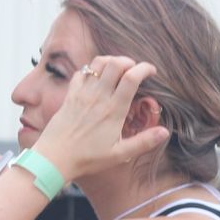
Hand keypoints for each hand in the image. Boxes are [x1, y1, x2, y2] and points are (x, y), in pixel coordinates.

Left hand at [34, 55, 170, 182]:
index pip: (131, 78)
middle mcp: (98, 97)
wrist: (54, 158)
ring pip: (97, 64)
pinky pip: (80, 73)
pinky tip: (97, 78)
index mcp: (114, 110)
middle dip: (129, 61)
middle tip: (134, 70)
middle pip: (115, 64)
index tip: (151, 71)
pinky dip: (91, 69)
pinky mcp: (69, 96)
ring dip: (110, 61)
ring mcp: (82, 94)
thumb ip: (144, 142)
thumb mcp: (119, 154)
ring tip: (118, 70)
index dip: (145, 68)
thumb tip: (165, 132)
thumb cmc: (87, 158)